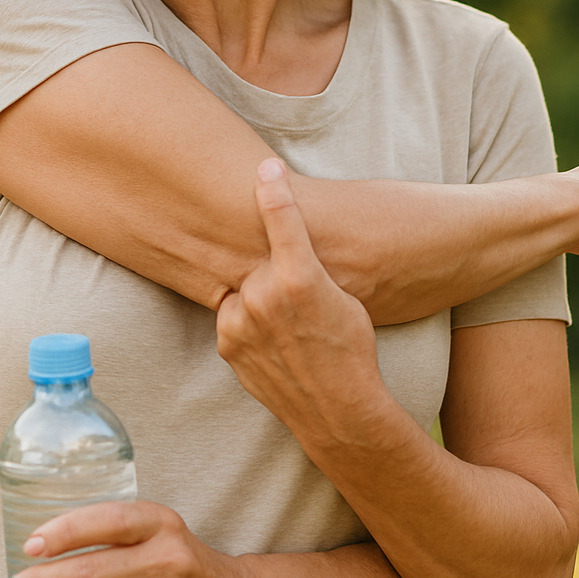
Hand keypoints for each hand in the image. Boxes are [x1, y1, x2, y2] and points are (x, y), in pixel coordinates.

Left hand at [216, 159, 388, 451]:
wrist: (336, 408)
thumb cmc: (351, 350)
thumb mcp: (346, 299)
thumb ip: (313, 269)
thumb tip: (295, 251)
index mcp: (300, 276)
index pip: (281, 218)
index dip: (273, 188)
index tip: (267, 168)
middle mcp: (264, 295)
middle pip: (260, 262)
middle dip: (275, 275)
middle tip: (298, 304)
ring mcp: (240, 321)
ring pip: (244, 291)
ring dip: (260, 300)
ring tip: (288, 329)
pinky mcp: (227, 343)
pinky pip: (234, 318)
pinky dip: (249, 324)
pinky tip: (274, 344)